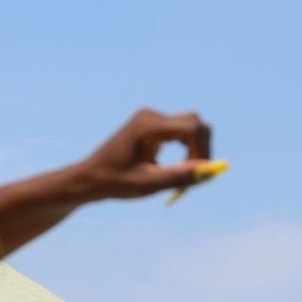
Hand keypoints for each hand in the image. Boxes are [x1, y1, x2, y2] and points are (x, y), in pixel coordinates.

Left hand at [70, 108, 219, 201]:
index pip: (193, 128)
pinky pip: (181, 131)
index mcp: (148, 126)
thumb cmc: (115, 182)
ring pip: (192, 127)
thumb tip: (211, 171)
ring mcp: (151, 118)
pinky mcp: (152, 126)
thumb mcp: (149, 184)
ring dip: (195, 150)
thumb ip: (179, 177)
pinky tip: (175, 169)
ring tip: (182, 175)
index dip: (203, 152)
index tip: (198, 175)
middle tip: (196, 176)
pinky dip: (187, 149)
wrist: (90, 177)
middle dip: (202, 150)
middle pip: (196, 123)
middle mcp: (151, 116)